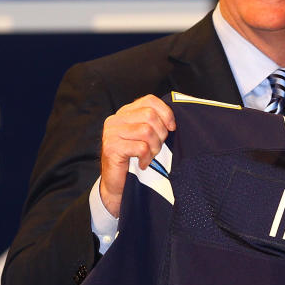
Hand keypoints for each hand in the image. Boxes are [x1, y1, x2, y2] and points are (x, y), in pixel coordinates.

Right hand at [99, 95, 175, 217]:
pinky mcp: (111, 148)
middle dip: (161, 133)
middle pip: (150, 115)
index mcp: (125, 113)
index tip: (172, 127)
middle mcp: (116, 119)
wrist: (117, 184)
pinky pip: (140, 147)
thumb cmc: (134, 159)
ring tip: (150, 156)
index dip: (165, 113)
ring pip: (146, 131)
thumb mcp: (146, 137)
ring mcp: (111, 133)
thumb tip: (173, 121)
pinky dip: (146, 157)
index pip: (149, 100)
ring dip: (154, 147)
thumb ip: (154, 124)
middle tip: (158, 147)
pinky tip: (143, 164)